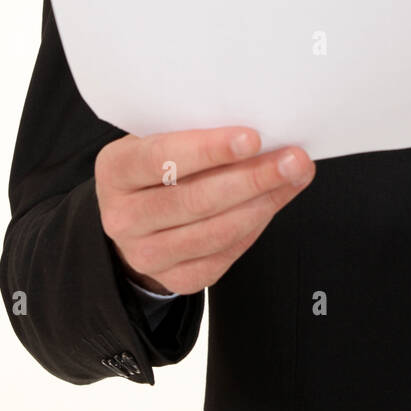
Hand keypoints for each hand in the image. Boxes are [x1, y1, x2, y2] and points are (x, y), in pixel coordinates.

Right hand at [94, 127, 314, 294]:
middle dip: (252, 178)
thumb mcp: (158, 138)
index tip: (253, 138)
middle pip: (195, 200)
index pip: (162, 158)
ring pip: (214, 232)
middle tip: (293, 159)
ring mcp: (146, 254)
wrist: (135, 215)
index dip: (209, 149)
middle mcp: (123, 217)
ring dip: (263, 203)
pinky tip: (274, 202)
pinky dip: (254, 227)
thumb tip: (255, 131)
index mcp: (115, 170)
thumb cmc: (157, 165)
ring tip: (294, 178)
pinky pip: (223, 255)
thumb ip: (191, 132)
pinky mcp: (175, 279)